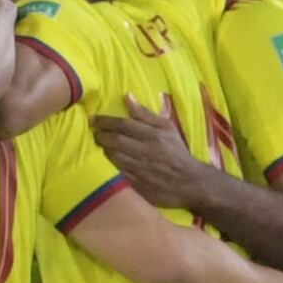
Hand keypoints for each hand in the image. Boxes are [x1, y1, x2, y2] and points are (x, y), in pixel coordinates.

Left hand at [92, 97, 217, 207]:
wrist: (190, 182)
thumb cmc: (177, 152)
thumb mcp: (167, 128)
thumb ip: (146, 114)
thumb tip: (127, 97)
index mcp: (153, 135)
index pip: (124, 124)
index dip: (106, 121)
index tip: (93, 119)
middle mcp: (145, 151)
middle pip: (116, 141)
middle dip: (100, 135)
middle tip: (93, 132)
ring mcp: (141, 170)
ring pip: (114, 157)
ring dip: (103, 150)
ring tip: (98, 145)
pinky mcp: (138, 185)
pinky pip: (118, 173)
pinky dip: (109, 166)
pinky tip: (106, 161)